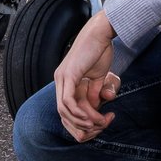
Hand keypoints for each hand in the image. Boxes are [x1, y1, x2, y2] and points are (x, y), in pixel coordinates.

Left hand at [53, 11, 120, 141]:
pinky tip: (90, 117)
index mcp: (65, 81)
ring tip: (97, 123)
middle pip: (62, 113)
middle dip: (79, 125)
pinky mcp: (68, 75)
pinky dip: (78, 112)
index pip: (65, 109)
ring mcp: (62, 77)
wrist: (100, 32)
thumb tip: (94, 108)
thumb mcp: (97, 77)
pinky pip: (68, 101)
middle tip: (98, 127)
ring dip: (81, 120)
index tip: (95, 126)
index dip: (78, 121)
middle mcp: (59, 80)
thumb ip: (93, 92)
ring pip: (64, 109)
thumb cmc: (100, 51)